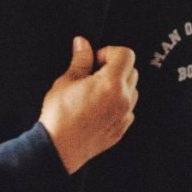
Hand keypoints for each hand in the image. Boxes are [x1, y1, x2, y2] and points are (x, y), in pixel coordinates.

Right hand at [38, 36, 138, 174]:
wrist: (59, 148)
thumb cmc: (61, 116)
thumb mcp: (66, 81)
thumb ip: (80, 59)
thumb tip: (82, 43)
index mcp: (111, 84)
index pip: (126, 54)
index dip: (109, 52)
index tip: (95, 60)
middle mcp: (123, 99)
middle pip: (131, 70)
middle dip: (114, 67)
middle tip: (93, 73)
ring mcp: (125, 115)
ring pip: (132, 89)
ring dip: (118, 84)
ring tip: (95, 90)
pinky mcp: (122, 128)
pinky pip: (128, 108)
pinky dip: (118, 102)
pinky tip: (98, 105)